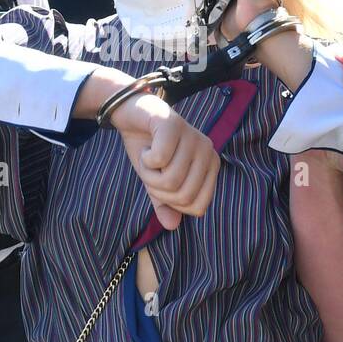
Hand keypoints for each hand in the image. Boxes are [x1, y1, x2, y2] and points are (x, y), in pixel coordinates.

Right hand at [109, 92, 219, 230]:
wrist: (131, 114)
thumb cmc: (149, 148)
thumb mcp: (156, 181)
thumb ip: (165, 203)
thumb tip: (172, 226)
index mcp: (211, 165)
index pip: (198, 207)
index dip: (174, 204)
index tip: (162, 184)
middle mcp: (208, 150)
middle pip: (184, 196)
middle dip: (158, 190)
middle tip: (152, 170)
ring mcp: (193, 135)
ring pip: (170, 180)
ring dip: (149, 174)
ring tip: (149, 157)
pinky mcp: (173, 124)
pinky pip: (160, 159)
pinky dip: (145, 159)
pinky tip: (146, 146)